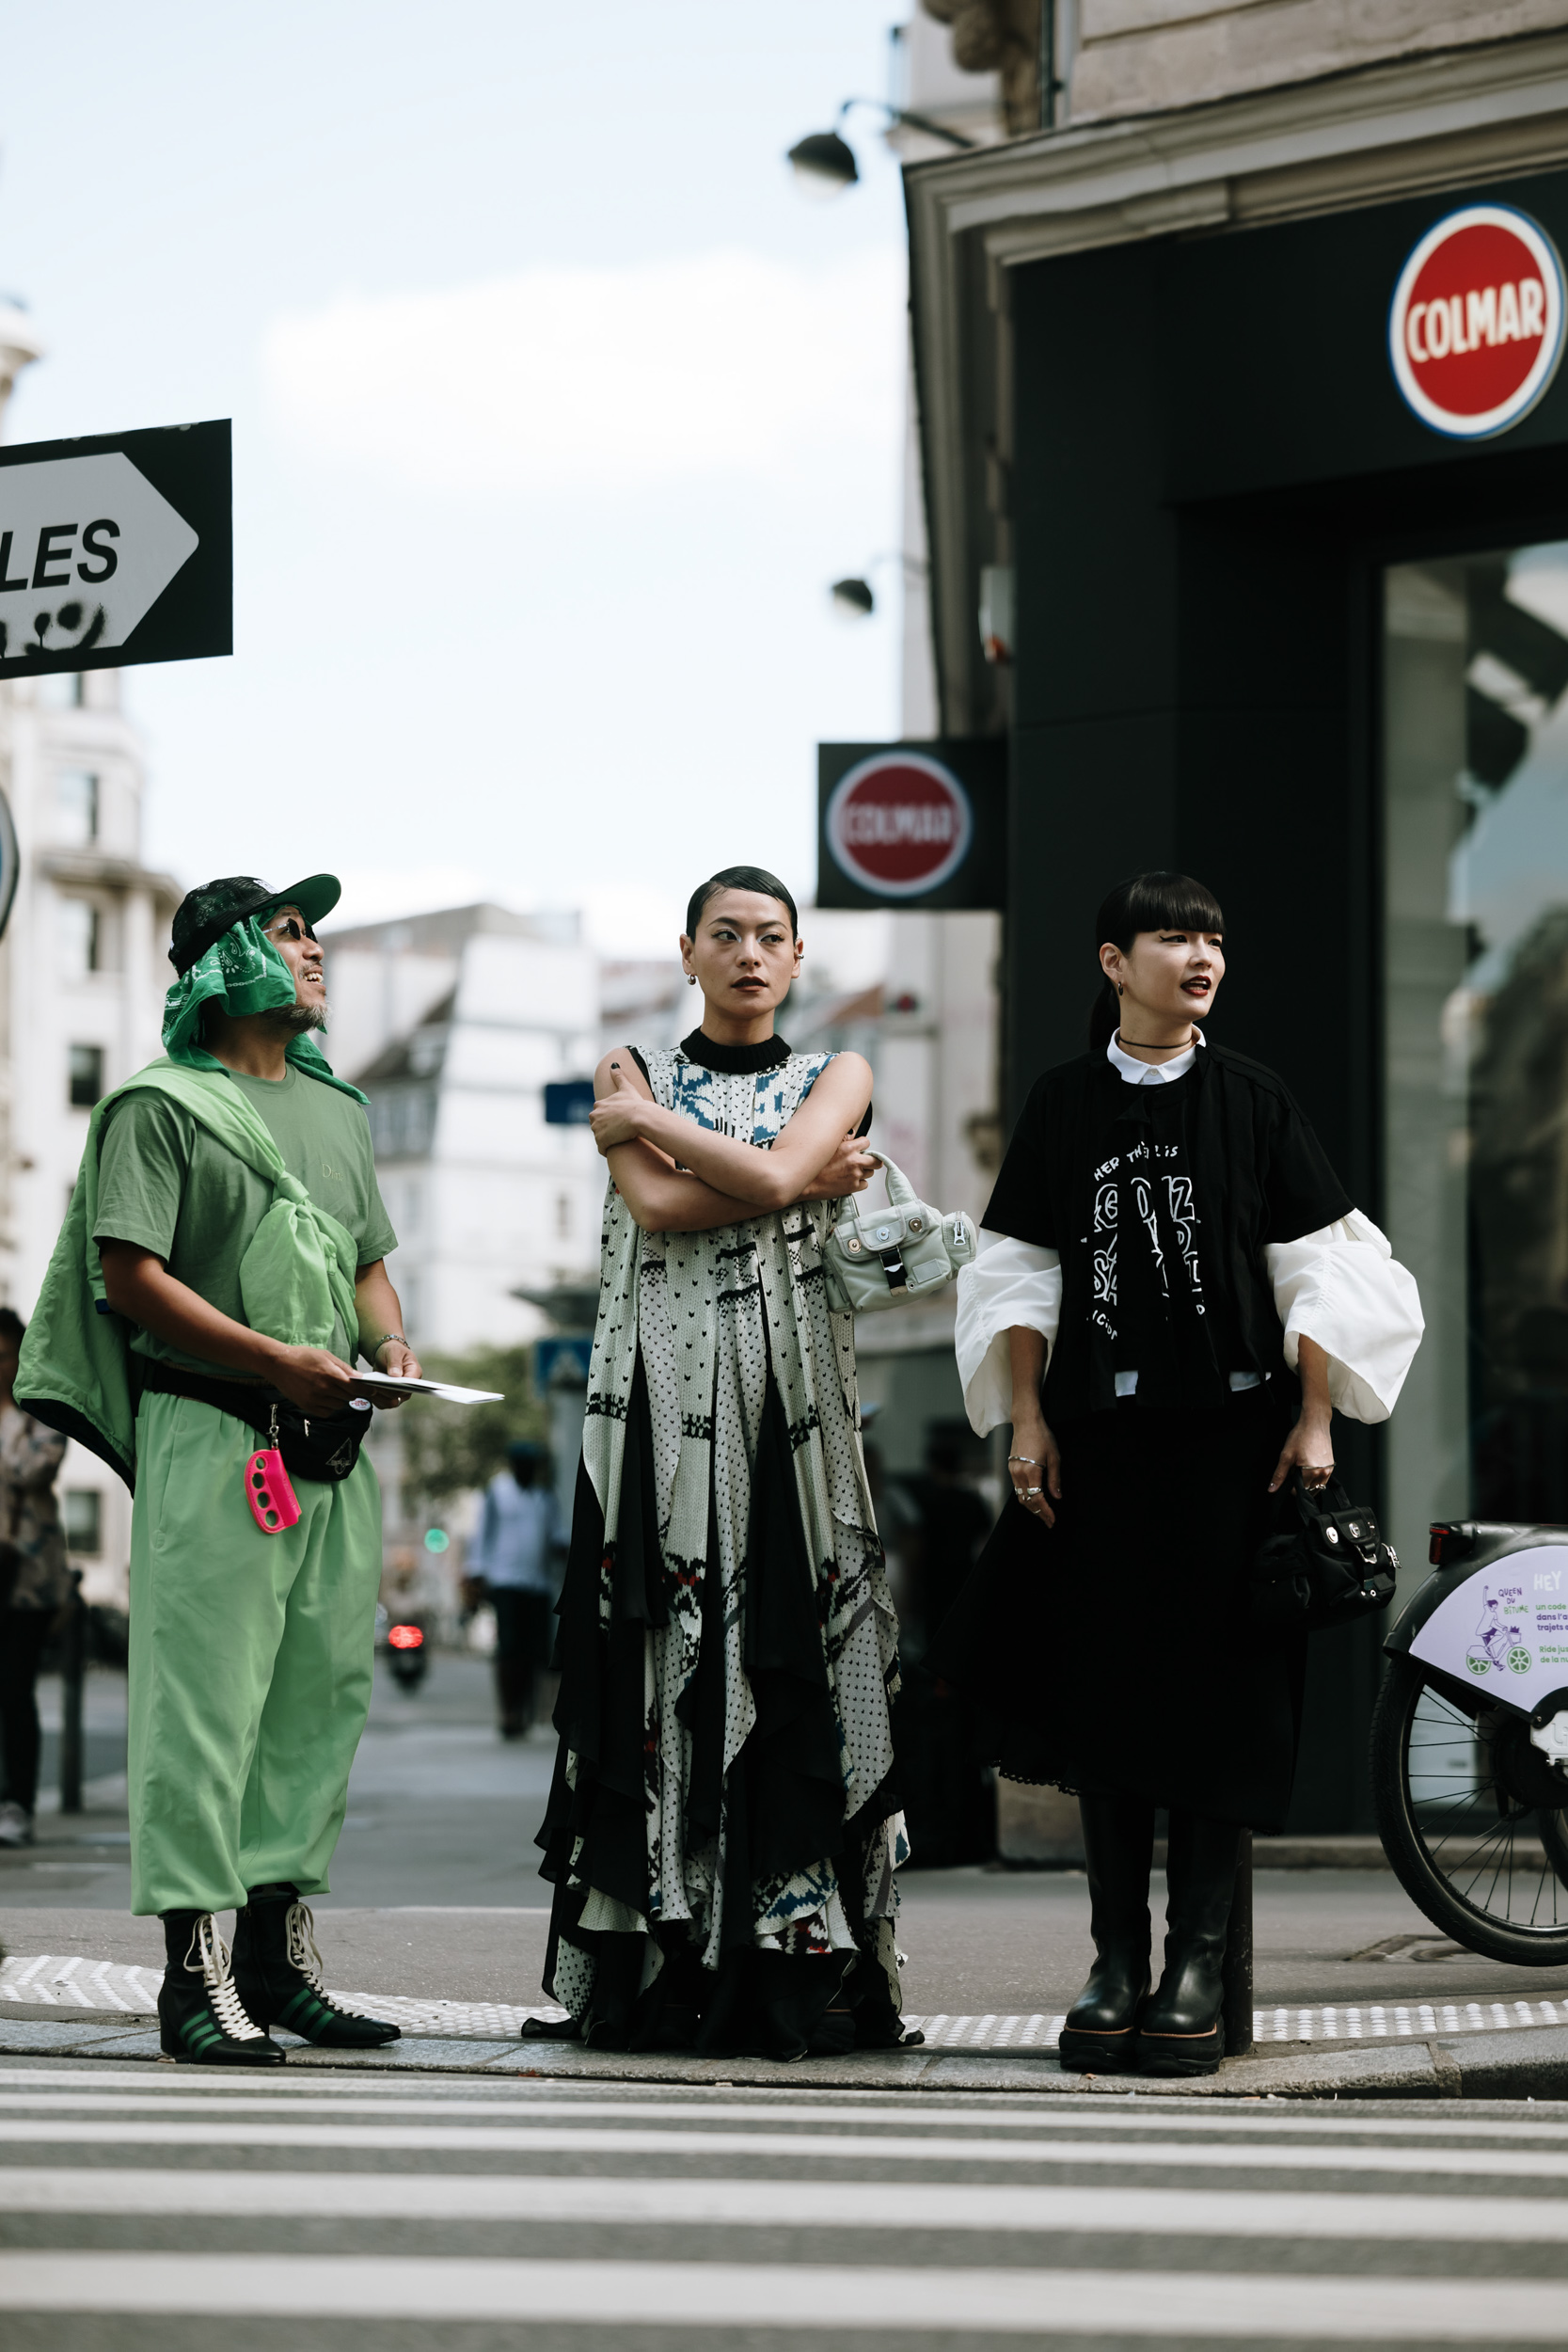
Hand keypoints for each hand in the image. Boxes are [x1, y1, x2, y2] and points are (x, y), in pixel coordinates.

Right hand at [266, 1345, 358, 1414]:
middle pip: (349, 1397)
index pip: (356, 1388)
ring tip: (330, 1388)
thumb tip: (360, 1378)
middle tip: (346, 1385)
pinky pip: (327, 1412)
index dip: (367, 1390)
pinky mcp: (307, 1407)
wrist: (278, 1364)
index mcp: (330, 1374)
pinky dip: (329, 1406)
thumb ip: (344, 1368)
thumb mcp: (326, 1356)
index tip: (372, 1390)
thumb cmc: (304, 1356)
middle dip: (352, 1392)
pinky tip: (323, 1396)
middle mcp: (324, 1389)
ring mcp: (315, 1399)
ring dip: (340, 1399)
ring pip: (339, 1405)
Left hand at [367, 1336, 423, 1409]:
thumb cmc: (393, 1351)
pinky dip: (374, 1399)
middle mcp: (409, 1387)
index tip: (387, 1381)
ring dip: (378, 1397)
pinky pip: (382, 1404)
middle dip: (385, 1390)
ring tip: (368, 1387)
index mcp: (414, 1373)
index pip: (410, 1384)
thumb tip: (396, 1375)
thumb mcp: (393, 1351)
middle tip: (373, 1384)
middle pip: (399, 1395)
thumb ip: (395, 1362)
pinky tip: (367, 1391)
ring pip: (390, 1403)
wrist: (386, 1355)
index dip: (400, 1385)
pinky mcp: (390, 1398)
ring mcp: (400, 1394)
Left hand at [588, 1062, 646, 1155]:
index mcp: (598, 1105)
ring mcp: (597, 1130)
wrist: (641, 1117)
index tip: (619, 1121)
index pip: (600, 1115)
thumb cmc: (636, 1103)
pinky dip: (607, 1150)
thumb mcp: (627, 1088)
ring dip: (608, 1140)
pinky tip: (617, 1147)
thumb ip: (618, 1076)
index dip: (610, 1119)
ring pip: (600, 1138)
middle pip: (598, 1127)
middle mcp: (594, 1117)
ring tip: (620, 1138)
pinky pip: (602, 1149)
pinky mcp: (601, 1141)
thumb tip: (613, 1064)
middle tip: (621, 1131)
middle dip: (607, 1130)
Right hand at [797, 1137, 879, 1202]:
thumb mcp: (828, 1147)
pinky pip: (864, 1184)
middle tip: (867, 1162)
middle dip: (872, 1160)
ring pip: (870, 1173)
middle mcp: (854, 1161)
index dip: (863, 1146)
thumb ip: (843, 1141)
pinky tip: (849, 1180)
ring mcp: (855, 1175)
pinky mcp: (853, 1187)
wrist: (807, 1184)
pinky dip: (859, 1183)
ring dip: (864, 1172)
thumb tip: (851, 1136)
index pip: (867, 1143)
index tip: (860, 1149)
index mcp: (848, 1148)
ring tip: (851, 1172)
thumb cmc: (815, 1166)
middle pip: (876, 1161)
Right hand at [1009, 1413, 1061, 1527]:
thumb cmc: (1042, 1437)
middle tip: (1049, 1521)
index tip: (1052, 1520)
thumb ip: (1055, 1479)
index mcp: (1031, 1471)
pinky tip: (1033, 1499)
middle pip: (1027, 1501)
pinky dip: (1025, 1497)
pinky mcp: (1011, 1467)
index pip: (1038, 1499)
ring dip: (1031, 1507)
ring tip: (1042, 1513)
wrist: (1026, 1422)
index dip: (1046, 1512)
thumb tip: (1057, 1496)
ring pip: (1020, 1497)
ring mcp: (1013, 1471)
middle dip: (1038, 1513)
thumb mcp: (1054, 1458)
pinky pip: (1017, 1488)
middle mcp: (1019, 1473)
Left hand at [1270, 1413, 1333, 1493]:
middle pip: (1309, 1490)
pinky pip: (1323, 1480)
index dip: (1290, 1487)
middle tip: (1294, 1470)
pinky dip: (1315, 1478)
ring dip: (1308, 1483)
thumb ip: (1279, 1474)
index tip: (1287, 1479)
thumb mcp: (1286, 1455)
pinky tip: (1309, 1467)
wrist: (1315, 1423)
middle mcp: (1323, 1473)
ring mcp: (1329, 1470)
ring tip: (1302, 1468)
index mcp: (1311, 1472)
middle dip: (1300, 1485)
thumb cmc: (1301, 1435)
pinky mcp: (1332, 1466)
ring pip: (1317, 1487)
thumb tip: (1272, 1489)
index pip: (1299, 1492)